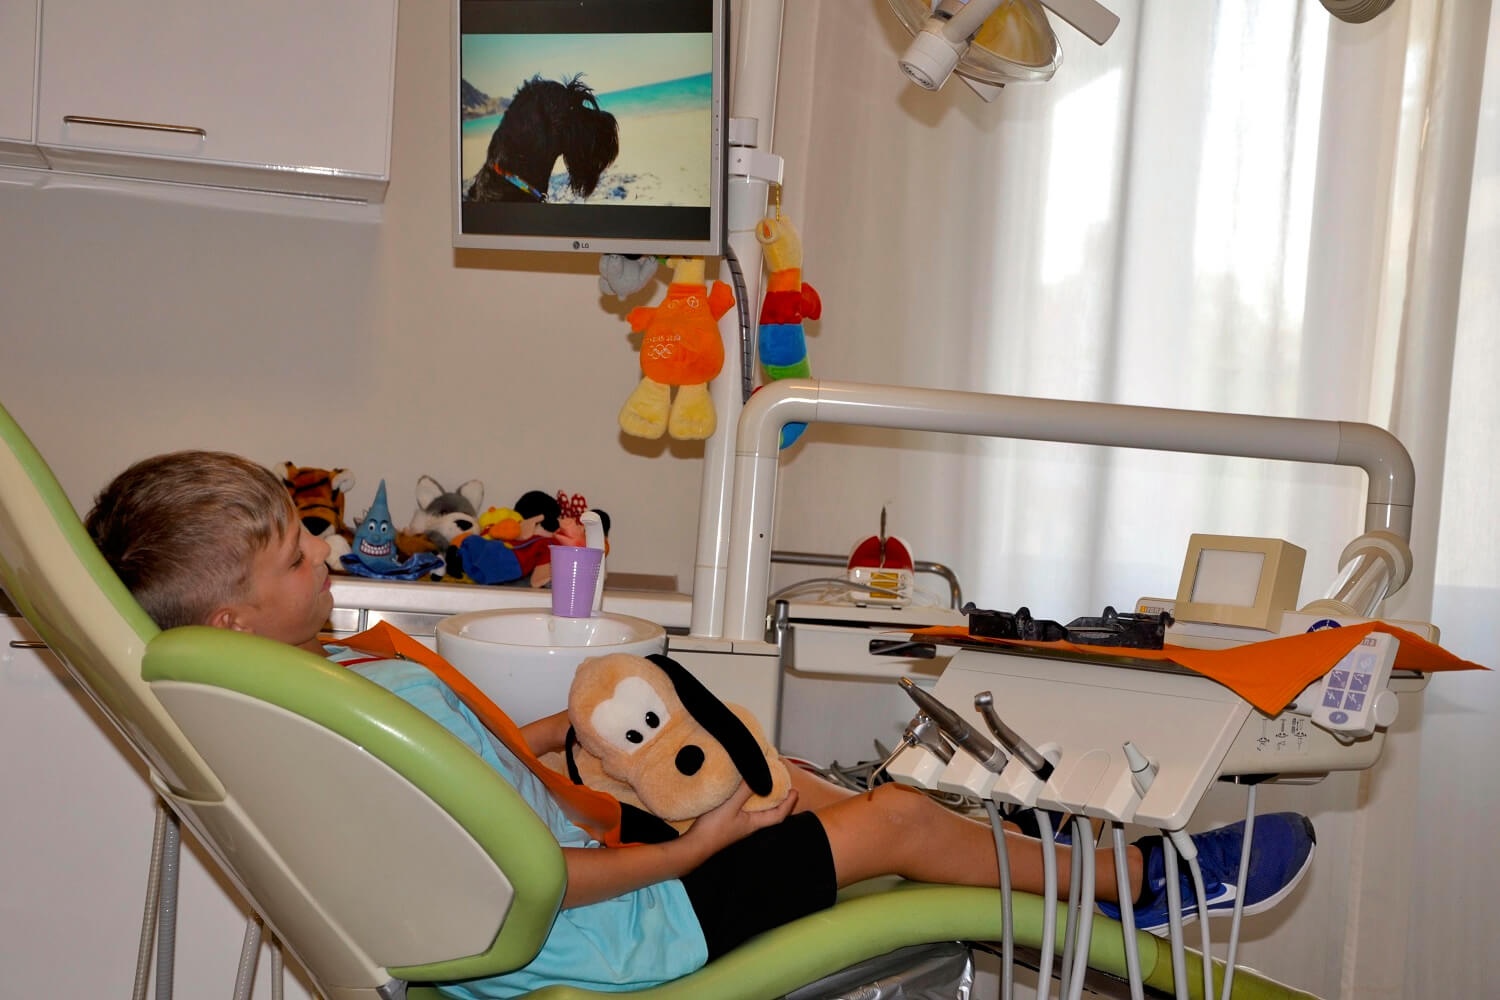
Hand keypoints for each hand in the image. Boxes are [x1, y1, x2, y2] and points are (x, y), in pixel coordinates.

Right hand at [683, 782, 797, 859]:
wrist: (694, 846)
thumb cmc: (713, 831)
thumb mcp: (730, 807)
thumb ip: (745, 791)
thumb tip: (759, 776)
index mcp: (754, 823)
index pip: (778, 816)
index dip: (789, 804)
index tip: (795, 791)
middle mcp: (749, 825)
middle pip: (770, 814)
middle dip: (778, 801)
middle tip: (782, 787)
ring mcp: (738, 825)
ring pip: (757, 812)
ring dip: (763, 800)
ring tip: (764, 786)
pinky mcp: (728, 823)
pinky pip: (744, 810)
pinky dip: (748, 800)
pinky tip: (741, 793)